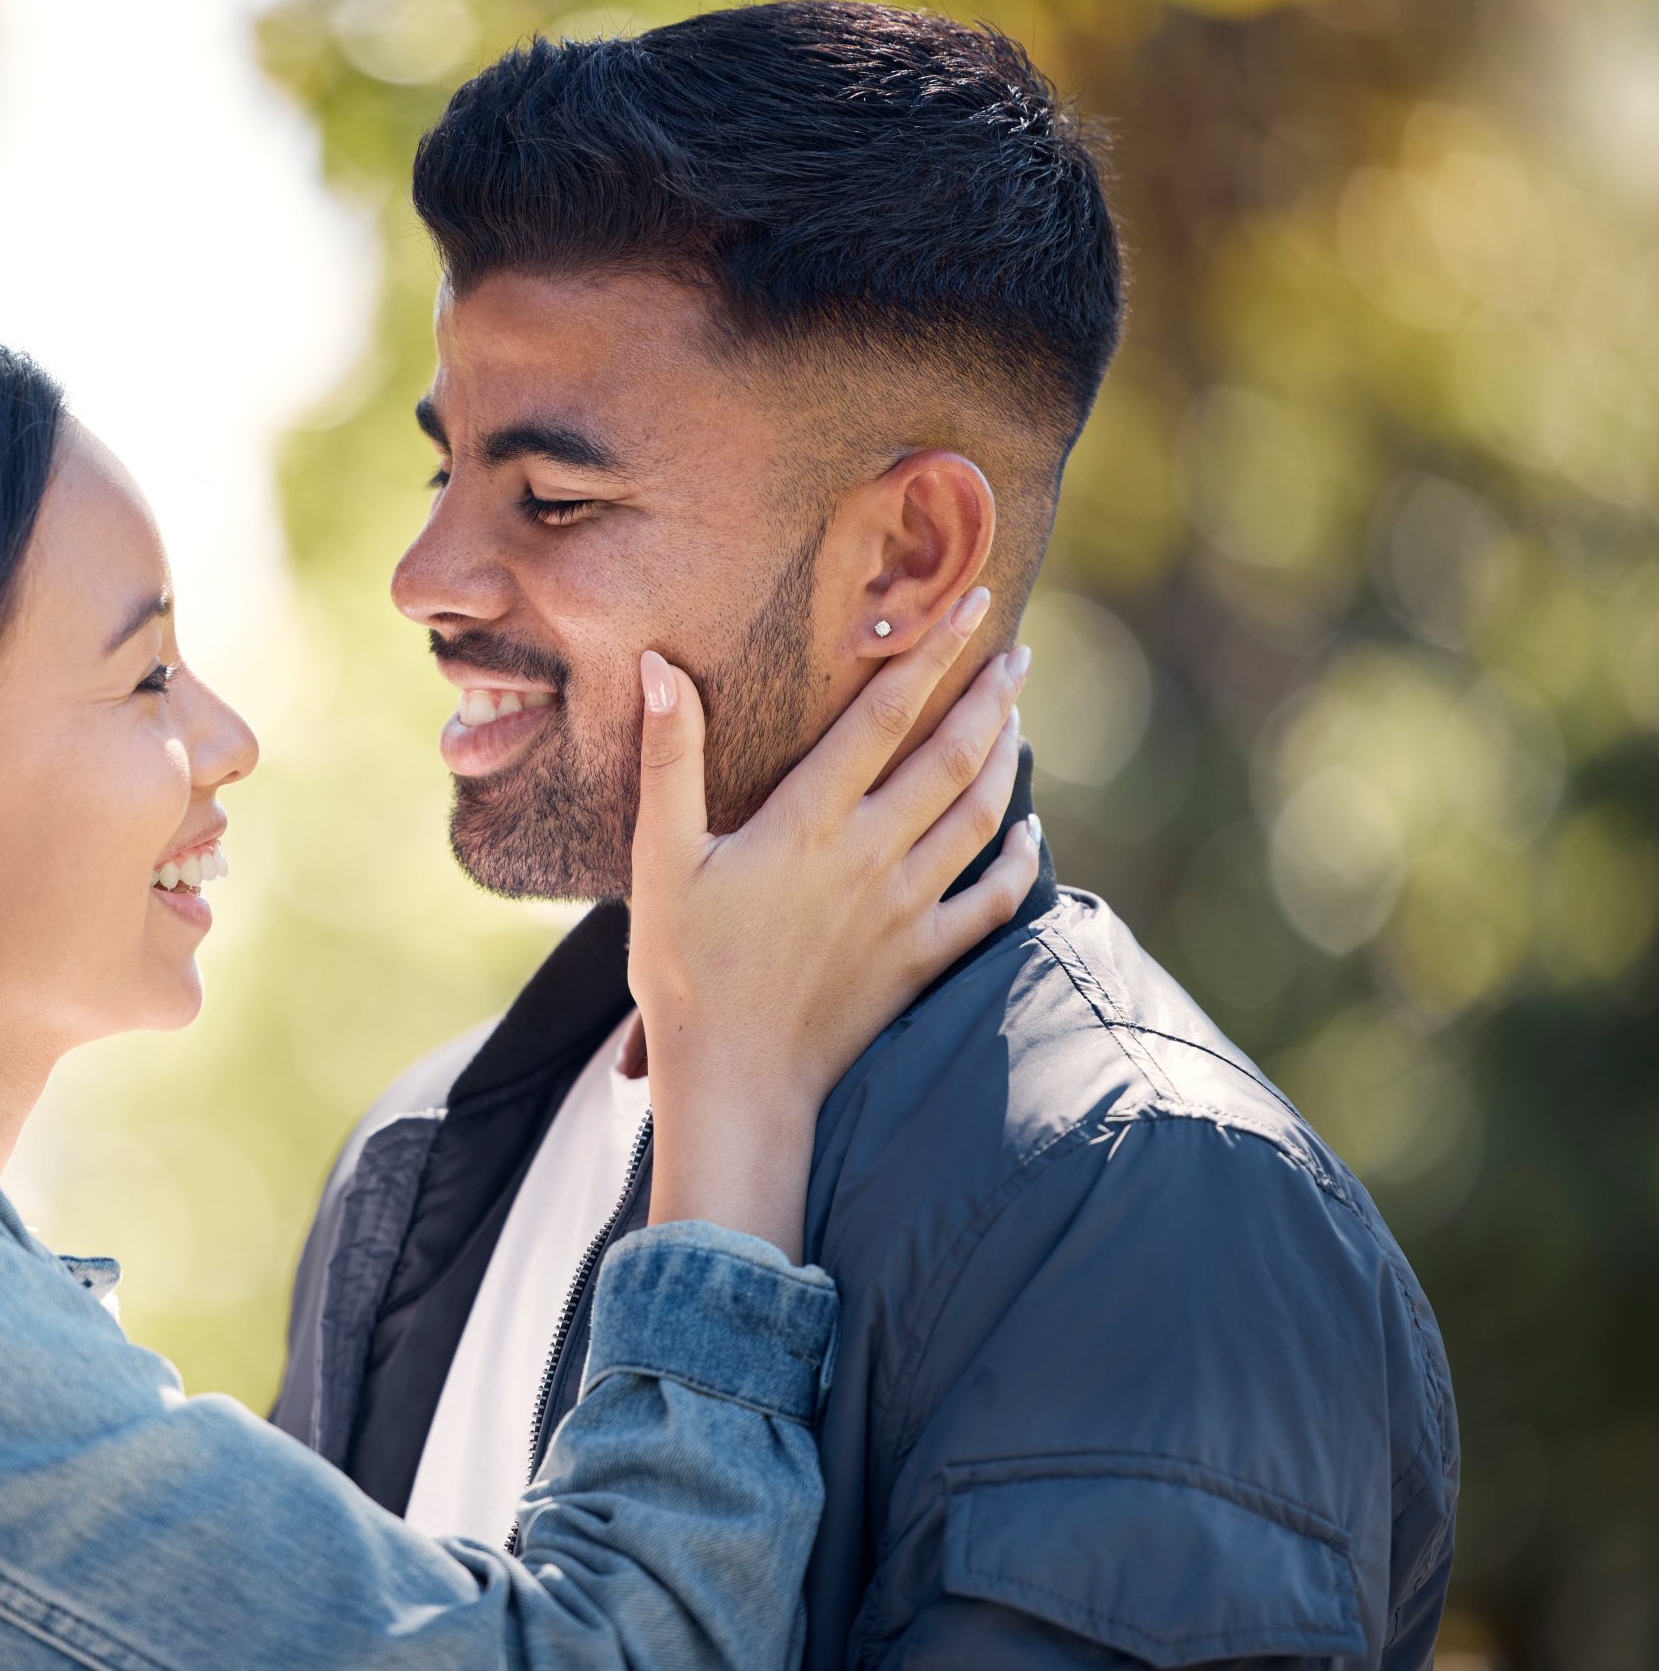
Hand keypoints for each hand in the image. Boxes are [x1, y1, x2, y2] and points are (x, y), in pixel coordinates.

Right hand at [629, 585, 1036, 1259]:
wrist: (736, 1083)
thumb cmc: (686, 972)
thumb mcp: (659, 860)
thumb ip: (669, 759)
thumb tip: (658, 667)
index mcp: (809, 821)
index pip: (886, 716)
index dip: (932, 653)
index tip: (972, 603)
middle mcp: (872, 855)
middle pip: (951, 756)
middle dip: (990, 695)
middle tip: (1015, 649)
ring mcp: (906, 909)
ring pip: (980, 816)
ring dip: (1006, 760)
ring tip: (1017, 718)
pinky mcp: (922, 959)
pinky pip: (994, 901)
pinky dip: (1020, 859)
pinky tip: (1029, 830)